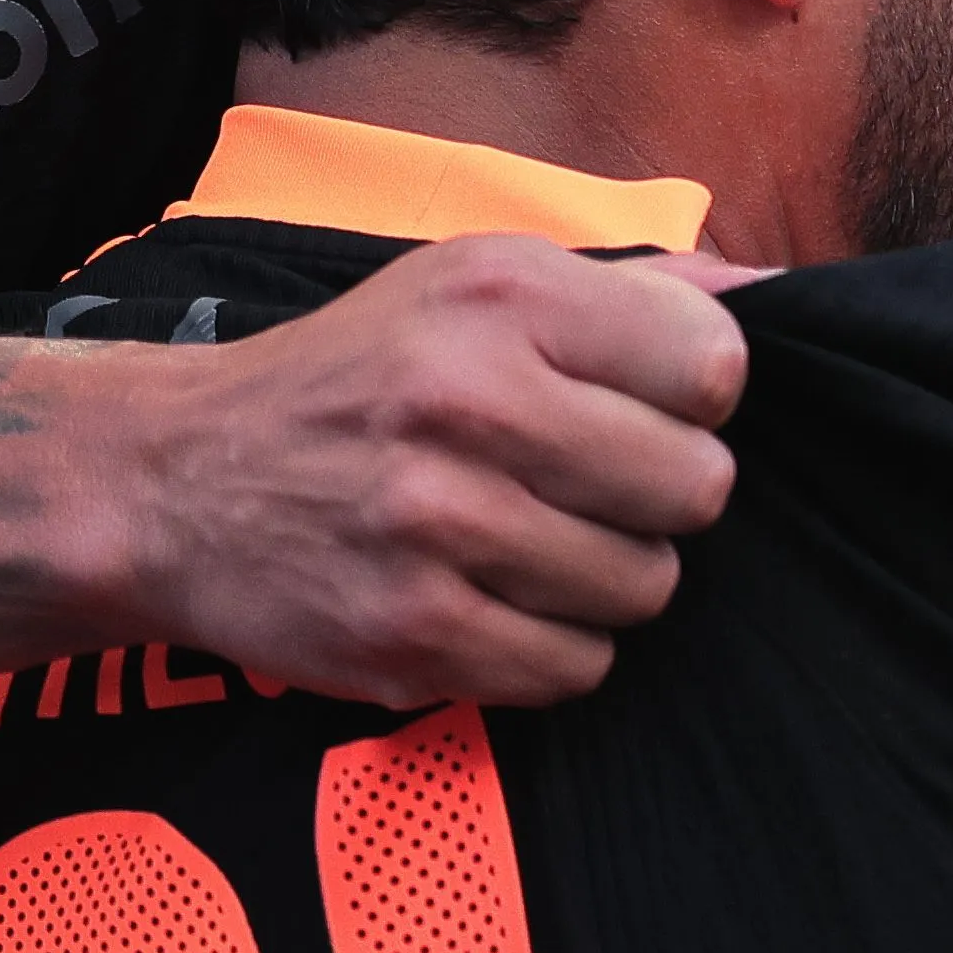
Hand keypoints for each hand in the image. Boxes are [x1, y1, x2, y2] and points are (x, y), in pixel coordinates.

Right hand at [86, 234, 753, 707]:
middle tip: (583, 486)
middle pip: (697, 488)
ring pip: (645, 587)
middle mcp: (468, 402)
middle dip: (657, 495)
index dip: (689, 399)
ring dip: (604, 576)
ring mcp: (437, 527)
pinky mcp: (411, 635)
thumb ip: (631, 293)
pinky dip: (551, 646)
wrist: (174, 481)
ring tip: (526, 541)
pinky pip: (575, 667)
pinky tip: (492, 600)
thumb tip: (777, 297)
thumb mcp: (472, 284)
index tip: (635, 406)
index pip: (715, 368)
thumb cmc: (356, 375)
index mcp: (501, 297)